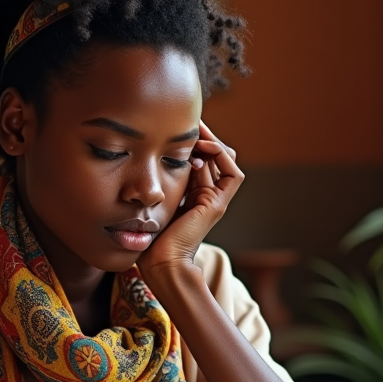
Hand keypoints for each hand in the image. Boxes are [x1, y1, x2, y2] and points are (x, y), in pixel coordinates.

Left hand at [140, 121, 243, 278]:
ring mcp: (215, 200)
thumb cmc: (150, 234)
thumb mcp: (155, 195)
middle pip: (216, 154)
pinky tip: (201, 147)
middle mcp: (208, 194)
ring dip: (211, 141)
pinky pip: (232, 173)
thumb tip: (158, 151)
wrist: (159, 261)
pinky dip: (220, 155)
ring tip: (195, 129)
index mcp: (194, 192)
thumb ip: (162, 178)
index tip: (177, 124)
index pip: (202, 157)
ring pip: (225, 159)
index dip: (194, 140)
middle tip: (188, 121)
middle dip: (203, 136)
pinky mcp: (217, 204)